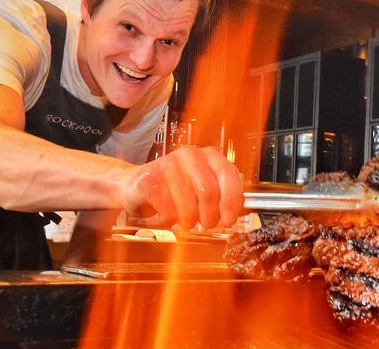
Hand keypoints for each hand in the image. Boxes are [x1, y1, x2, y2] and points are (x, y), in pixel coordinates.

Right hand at [119, 146, 242, 228]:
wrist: (135, 186)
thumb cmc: (172, 189)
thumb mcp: (201, 189)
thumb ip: (222, 196)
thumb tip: (242, 210)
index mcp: (207, 155)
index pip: (228, 175)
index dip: (232, 201)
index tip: (229, 219)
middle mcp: (189, 155)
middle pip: (209, 192)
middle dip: (210, 216)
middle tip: (206, 224)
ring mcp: (168, 164)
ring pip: (188, 204)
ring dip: (189, 220)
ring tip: (186, 221)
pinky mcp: (150, 178)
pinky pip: (168, 209)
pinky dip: (170, 219)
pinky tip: (168, 215)